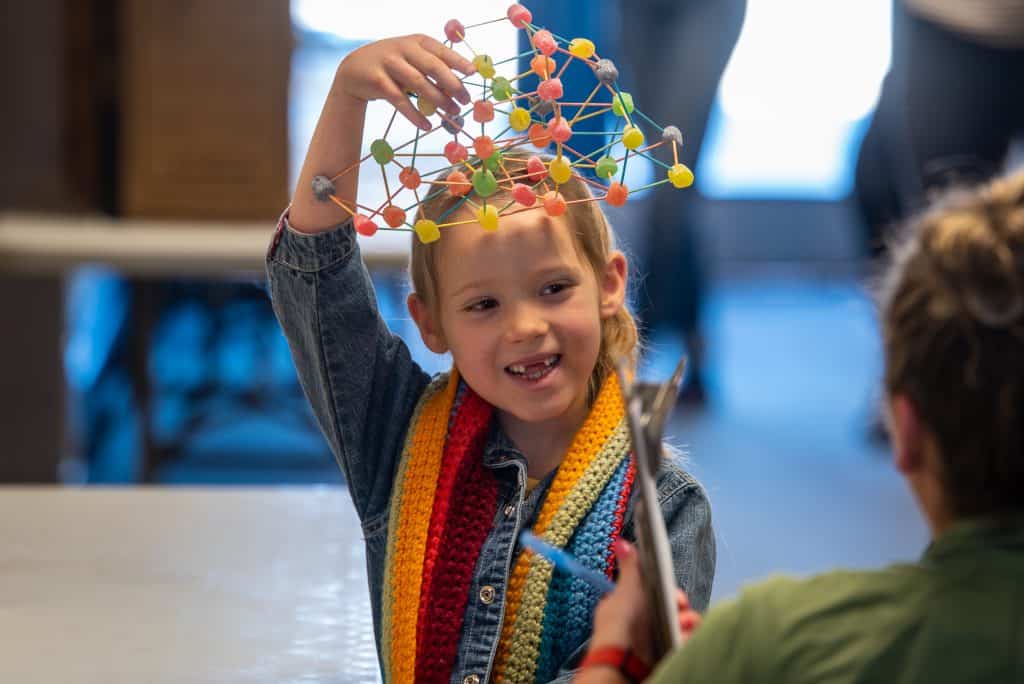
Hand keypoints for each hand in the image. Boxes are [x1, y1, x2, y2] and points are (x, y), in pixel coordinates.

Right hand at [335, 34, 474, 130]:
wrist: (354, 69)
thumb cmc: (392, 65)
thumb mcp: (411, 59)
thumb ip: (431, 68)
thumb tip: (458, 89)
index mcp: (416, 41)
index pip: (441, 50)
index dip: (458, 61)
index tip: (473, 73)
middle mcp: (403, 48)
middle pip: (433, 67)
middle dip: (452, 84)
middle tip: (465, 100)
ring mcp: (389, 63)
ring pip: (418, 84)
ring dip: (438, 100)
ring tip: (453, 113)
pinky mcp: (378, 82)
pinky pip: (400, 101)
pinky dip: (415, 115)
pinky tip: (427, 125)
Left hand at [590, 540, 702, 665]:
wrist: (625, 663)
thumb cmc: (623, 624)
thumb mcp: (627, 589)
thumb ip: (631, 567)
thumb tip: (621, 542)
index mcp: (626, 606)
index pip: (653, 592)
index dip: (668, 591)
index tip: (676, 594)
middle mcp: (639, 623)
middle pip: (669, 608)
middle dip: (680, 607)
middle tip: (681, 607)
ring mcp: (651, 639)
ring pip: (678, 625)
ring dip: (687, 622)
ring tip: (686, 623)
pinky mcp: (662, 654)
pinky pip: (681, 642)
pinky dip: (687, 638)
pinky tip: (686, 636)